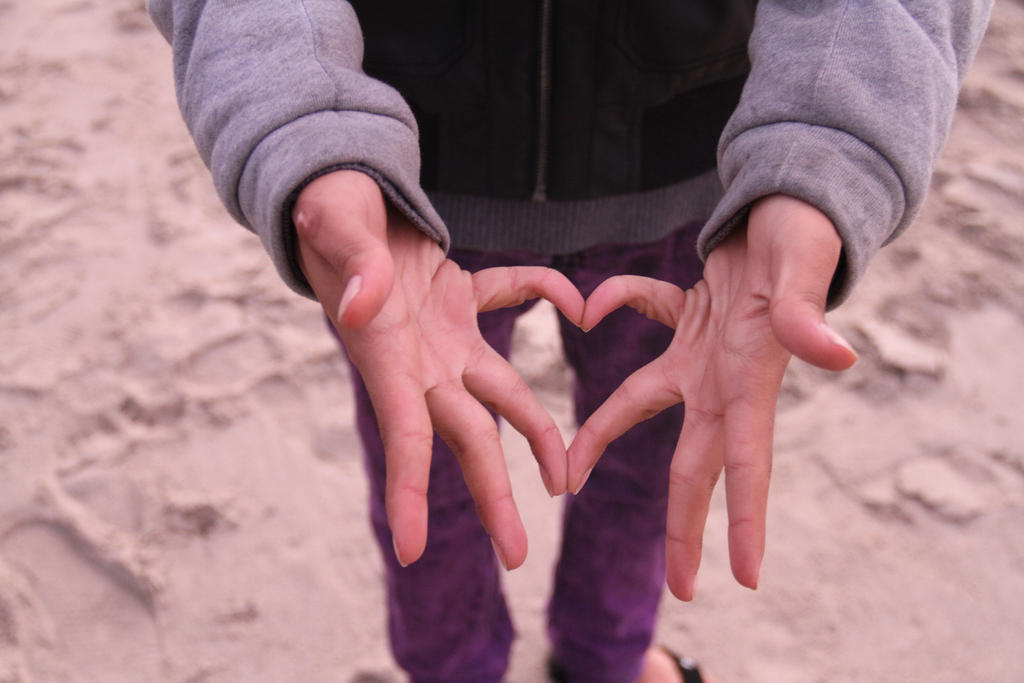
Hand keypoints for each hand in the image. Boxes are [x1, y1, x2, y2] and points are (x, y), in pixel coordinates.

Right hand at [293, 171, 583, 569]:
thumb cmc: (326, 208)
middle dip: (492, 496)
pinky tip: (579, 302)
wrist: (339, 191)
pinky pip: (514, 299)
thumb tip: (366, 307)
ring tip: (565, 481)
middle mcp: (421, 361)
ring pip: (501, 395)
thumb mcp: (332, 225)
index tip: (413, 551)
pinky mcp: (462, 301)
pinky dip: (547, 295)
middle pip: (466, 439)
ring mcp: (445, 336)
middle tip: (516, 556)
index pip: (403, 437)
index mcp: (387, 357)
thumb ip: (353, 263)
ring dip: (536, 435)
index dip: (409, 493)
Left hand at [567, 194, 857, 599]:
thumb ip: (806, 316)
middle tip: (680, 587)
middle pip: (696, 465)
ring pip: (642, 403)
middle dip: (686, 526)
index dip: (746, 522)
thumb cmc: (802, 235)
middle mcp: (722, 378)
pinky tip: (589, 303)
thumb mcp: (802, 271)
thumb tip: (837, 356)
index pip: (748, 465)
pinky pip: (642, 318)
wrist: (791, 202)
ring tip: (571, 474)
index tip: (744, 579)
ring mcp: (702, 352)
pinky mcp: (688, 318)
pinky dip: (617, 307)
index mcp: (750, 380)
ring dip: (606, 436)